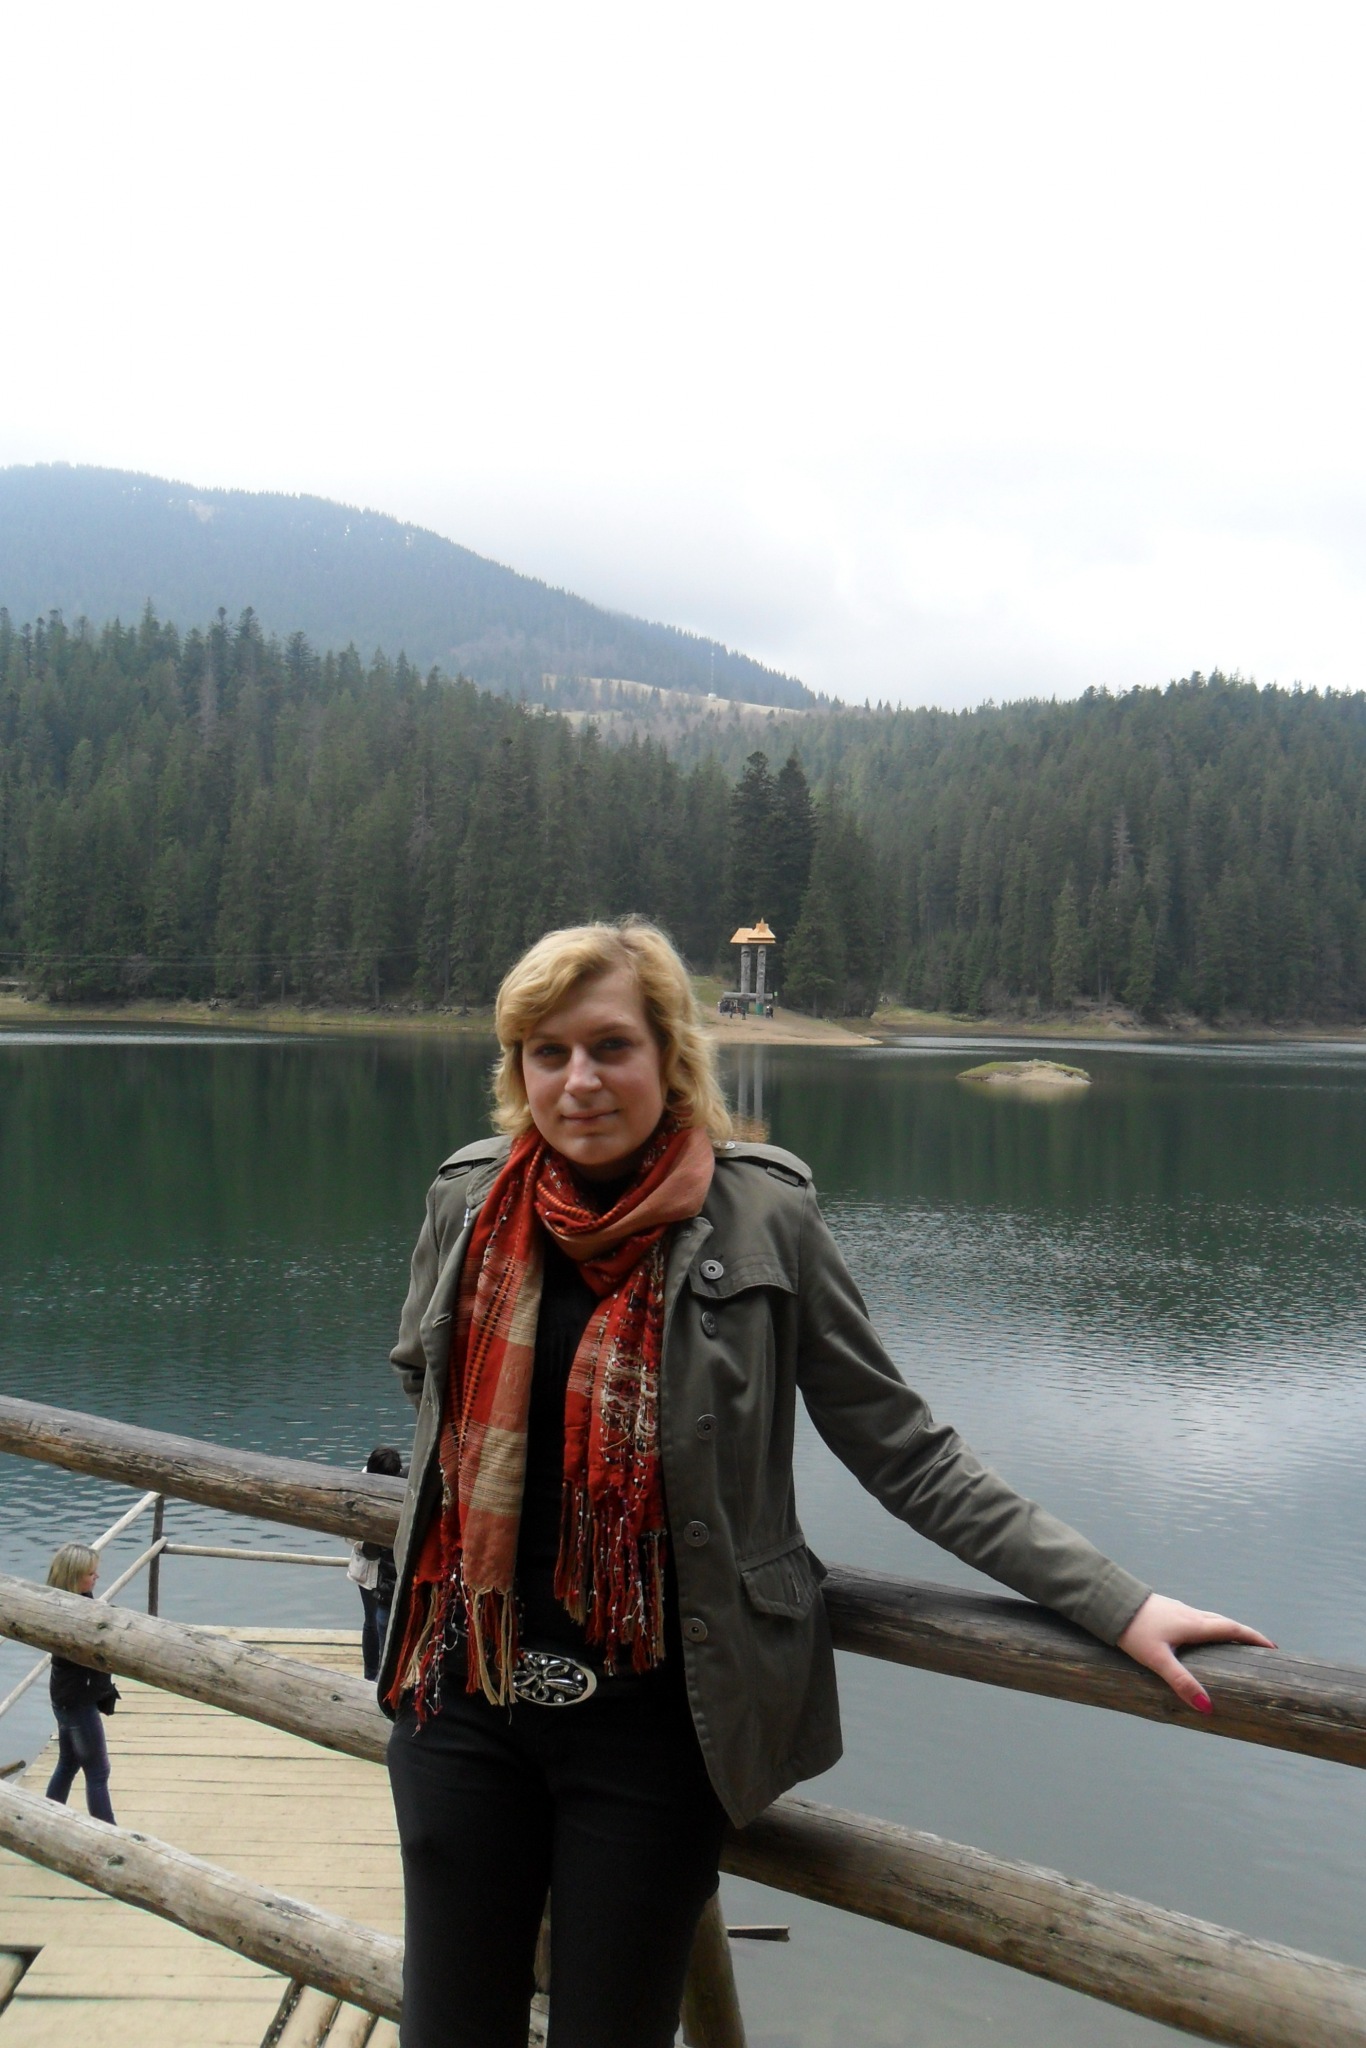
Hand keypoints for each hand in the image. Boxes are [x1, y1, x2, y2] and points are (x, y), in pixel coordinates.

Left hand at [1116, 1593, 1274, 1713]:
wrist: (1111, 1602)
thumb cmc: (1134, 1630)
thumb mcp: (1158, 1660)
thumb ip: (1181, 1682)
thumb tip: (1207, 1707)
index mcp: (1194, 1624)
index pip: (1232, 1629)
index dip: (1253, 1638)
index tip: (1273, 1647)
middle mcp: (1190, 1614)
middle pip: (1225, 1623)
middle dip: (1244, 1635)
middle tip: (1261, 1648)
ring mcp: (1179, 1610)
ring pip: (1211, 1619)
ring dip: (1228, 1629)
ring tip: (1236, 1644)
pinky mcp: (1167, 1610)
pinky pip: (1198, 1619)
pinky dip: (1210, 1627)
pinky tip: (1202, 1637)